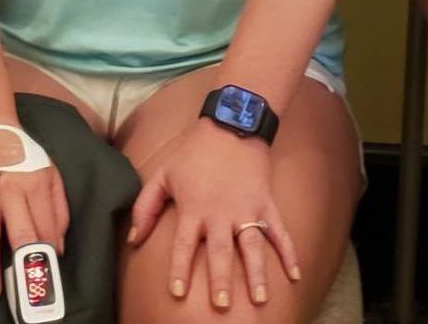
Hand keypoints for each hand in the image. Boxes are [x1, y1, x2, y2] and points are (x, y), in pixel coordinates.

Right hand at [0, 129, 67, 302]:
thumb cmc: (23, 157)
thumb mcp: (50, 173)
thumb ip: (58, 207)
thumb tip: (58, 244)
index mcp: (36, 183)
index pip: (45, 226)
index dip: (47, 252)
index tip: (47, 274)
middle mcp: (10, 189)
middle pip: (19, 232)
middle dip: (22, 264)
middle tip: (22, 291)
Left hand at [128, 119, 299, 309]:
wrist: (232, 122)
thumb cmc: (194, 150)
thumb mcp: (163, 173)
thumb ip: (145, 206)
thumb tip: (132, 239)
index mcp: (194, 208)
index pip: (184, 246)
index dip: (179, 269)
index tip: (178, 293)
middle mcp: (221, 213)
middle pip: (220, 252)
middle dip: (221, 280)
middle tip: (221, 305)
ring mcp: (247, 208)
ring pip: (252, 246)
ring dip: (255, 273)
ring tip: (258, 299)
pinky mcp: (265, 201)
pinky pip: (279, 230)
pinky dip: (289, 251)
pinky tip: (295, 273)